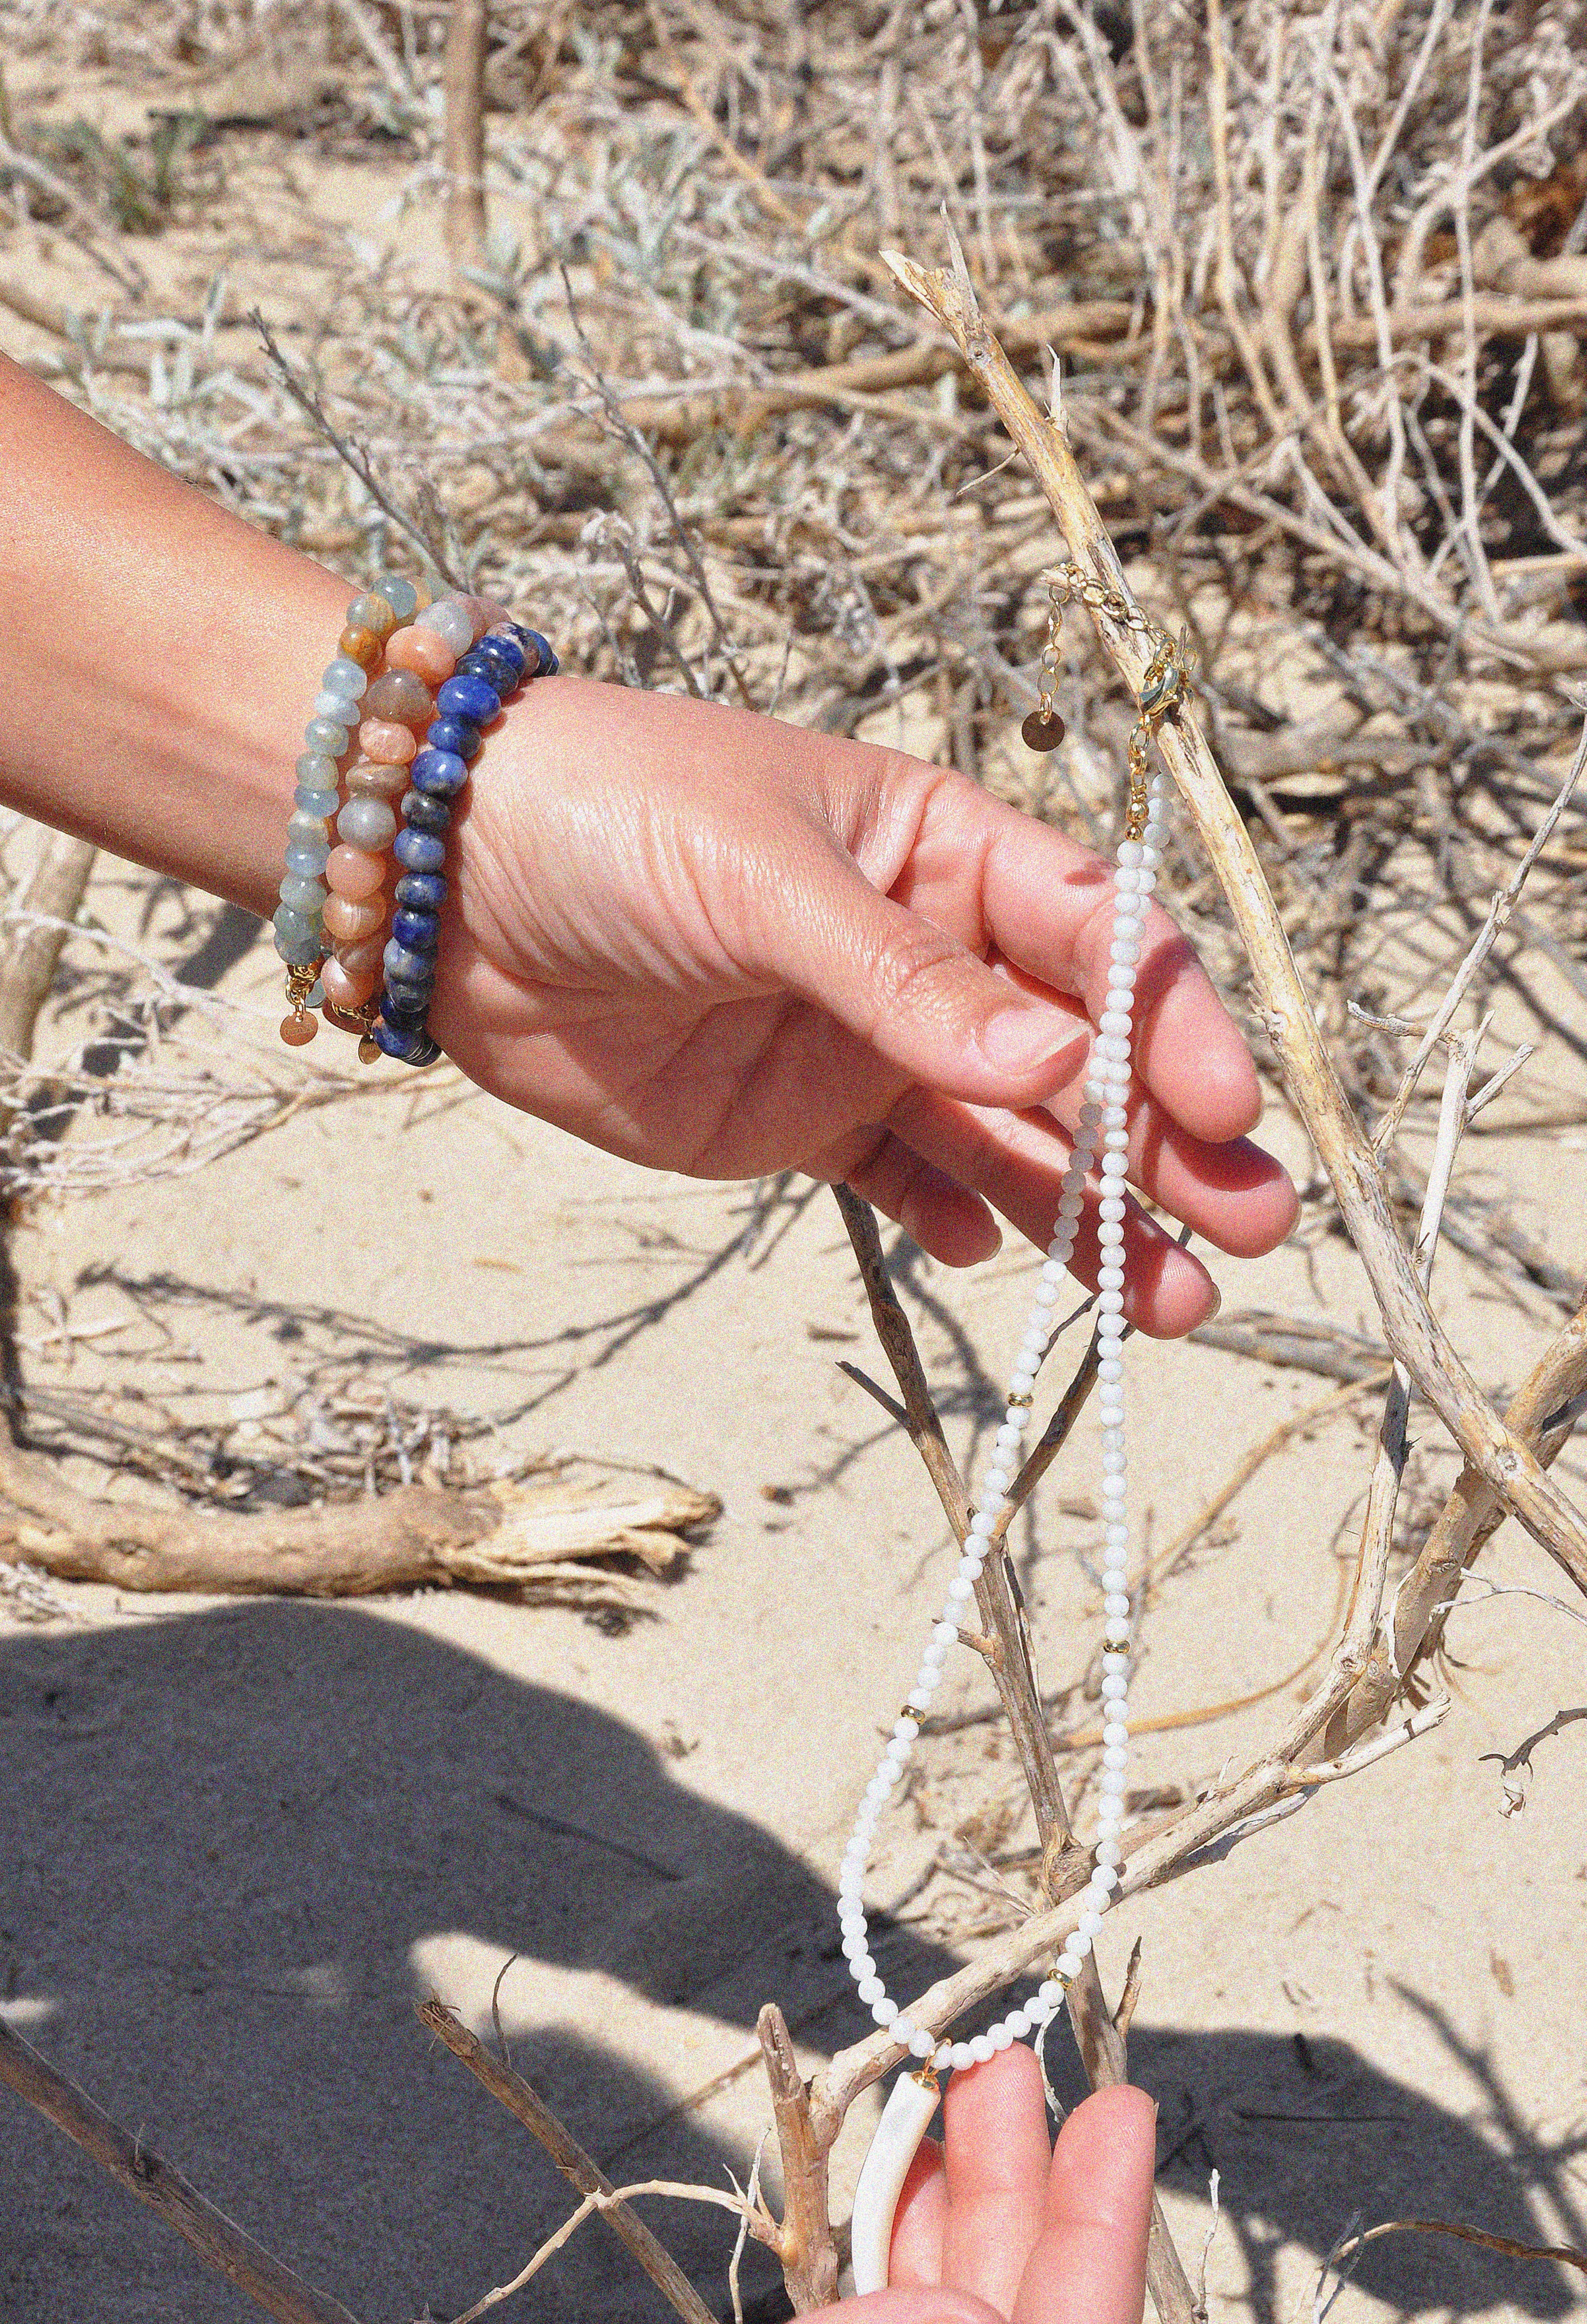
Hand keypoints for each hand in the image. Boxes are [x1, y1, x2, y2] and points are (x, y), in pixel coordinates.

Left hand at [439, 683, 1295, 1336]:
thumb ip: (899, 977)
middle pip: (1078, 1059)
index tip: (1224, 1105)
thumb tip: (1045, 1062)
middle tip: (1251, 1228)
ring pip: (1008, 1143)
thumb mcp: (763, 876)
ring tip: (1170, 1302)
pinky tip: (1004, 1266)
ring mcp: (860, 1044)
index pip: (1091, 936)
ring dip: (1089, 1216)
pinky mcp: (791, 1122)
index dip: (1167, 1021)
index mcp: (939, 852)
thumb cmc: (608, 816)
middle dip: (1167, 1142)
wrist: (441, 879)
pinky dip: (955, 1222)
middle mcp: (923, 954)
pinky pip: (902, 1183)